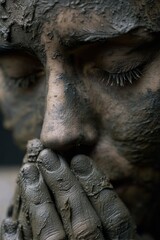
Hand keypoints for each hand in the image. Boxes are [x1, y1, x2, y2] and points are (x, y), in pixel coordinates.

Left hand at [1, 139, 137, 239]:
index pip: (115, 222)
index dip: (97, 187)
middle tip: (48, 156)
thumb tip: (142, 230)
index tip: (80, 159)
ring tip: (29, 172)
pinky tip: (7, 221)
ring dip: (39, 202)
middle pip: (83, 224)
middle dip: (64, 186)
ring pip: (53, 239)